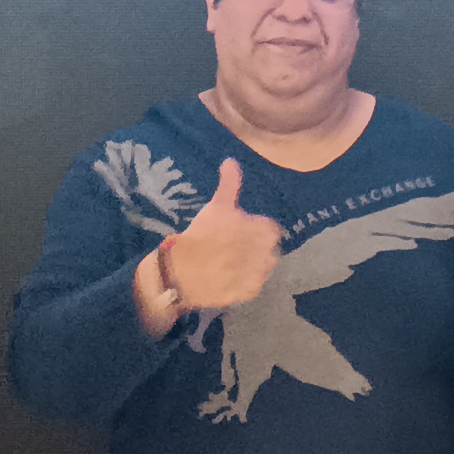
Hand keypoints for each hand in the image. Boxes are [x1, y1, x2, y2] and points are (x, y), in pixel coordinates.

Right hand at [158, 159, 283, 313]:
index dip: (253, 229)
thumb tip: (230, 160)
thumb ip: (229, 182)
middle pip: (266, 249)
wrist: (184, 272)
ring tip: (226, 263)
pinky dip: (241, 283)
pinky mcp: (250, 293)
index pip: (270, 229)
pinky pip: (251, 286)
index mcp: (266, 231)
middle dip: (252, 247)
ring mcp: (260, 275)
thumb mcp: (217, 205)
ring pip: (260, 268)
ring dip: (249, 265)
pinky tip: (225, 278)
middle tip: (229, 247)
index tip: (237, 231)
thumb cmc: (202, 235)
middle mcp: (269, 253)